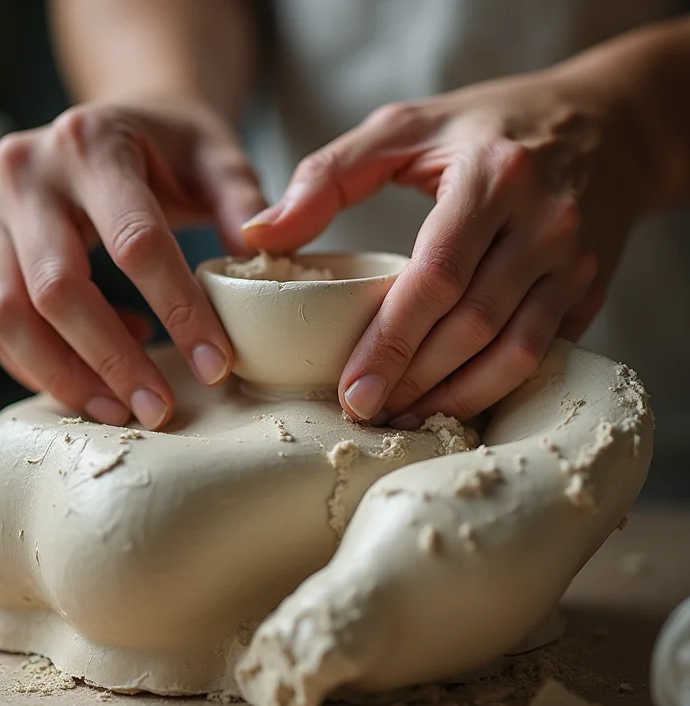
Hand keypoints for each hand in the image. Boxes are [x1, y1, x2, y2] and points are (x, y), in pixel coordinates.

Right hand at [0, 99, 265, 428]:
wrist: (118, 126)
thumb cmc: (175, 147)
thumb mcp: (219, 158)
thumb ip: (244, 203)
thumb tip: (265, 261)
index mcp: (92, 144)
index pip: (136, 243)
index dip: (178, 312)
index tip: (216, 366)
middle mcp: (28, 173)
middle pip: (58, 288)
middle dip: (114, 361)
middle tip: (161, 409)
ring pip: (9, 315)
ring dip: (67, 377)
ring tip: (126, 410)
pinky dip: (44, 362)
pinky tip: (101, 370)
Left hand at [242, 71, 641, 425]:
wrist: (608, 125)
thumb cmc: (490, 126)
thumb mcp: (406, 126)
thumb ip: (327, 176)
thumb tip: (260, 234)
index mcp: (493, 178)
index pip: (437, 276)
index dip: (391, 342)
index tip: (351, 390)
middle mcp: (545, 224)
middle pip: (473, 326)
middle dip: (415, 380)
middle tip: (366, 412)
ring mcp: (576, 262)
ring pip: (516, 353)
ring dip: (457, 397)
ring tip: (404, 417)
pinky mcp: (591, 289)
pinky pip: (545, 353)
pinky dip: (498, 386)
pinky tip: (455, 400)